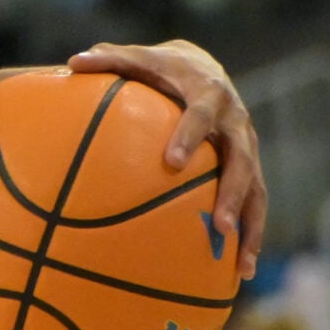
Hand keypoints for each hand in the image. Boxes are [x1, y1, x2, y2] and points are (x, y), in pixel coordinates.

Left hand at [68, 40, 264, 277]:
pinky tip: (238, 271)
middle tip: (219, 226)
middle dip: (232, 193)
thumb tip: (72, 62)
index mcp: (209, 94)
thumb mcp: (138, 58)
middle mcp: (236, 123)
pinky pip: (255, 204)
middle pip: (241, 161)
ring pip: (257, 189)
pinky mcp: (250, 167)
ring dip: (250, 226)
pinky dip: (251, 235)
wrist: (204, 66)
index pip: (201, 115)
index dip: (190, 136)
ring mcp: (248, 148)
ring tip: (240, 266)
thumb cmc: (160, 67)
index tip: (172, 162)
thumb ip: (108, 59)